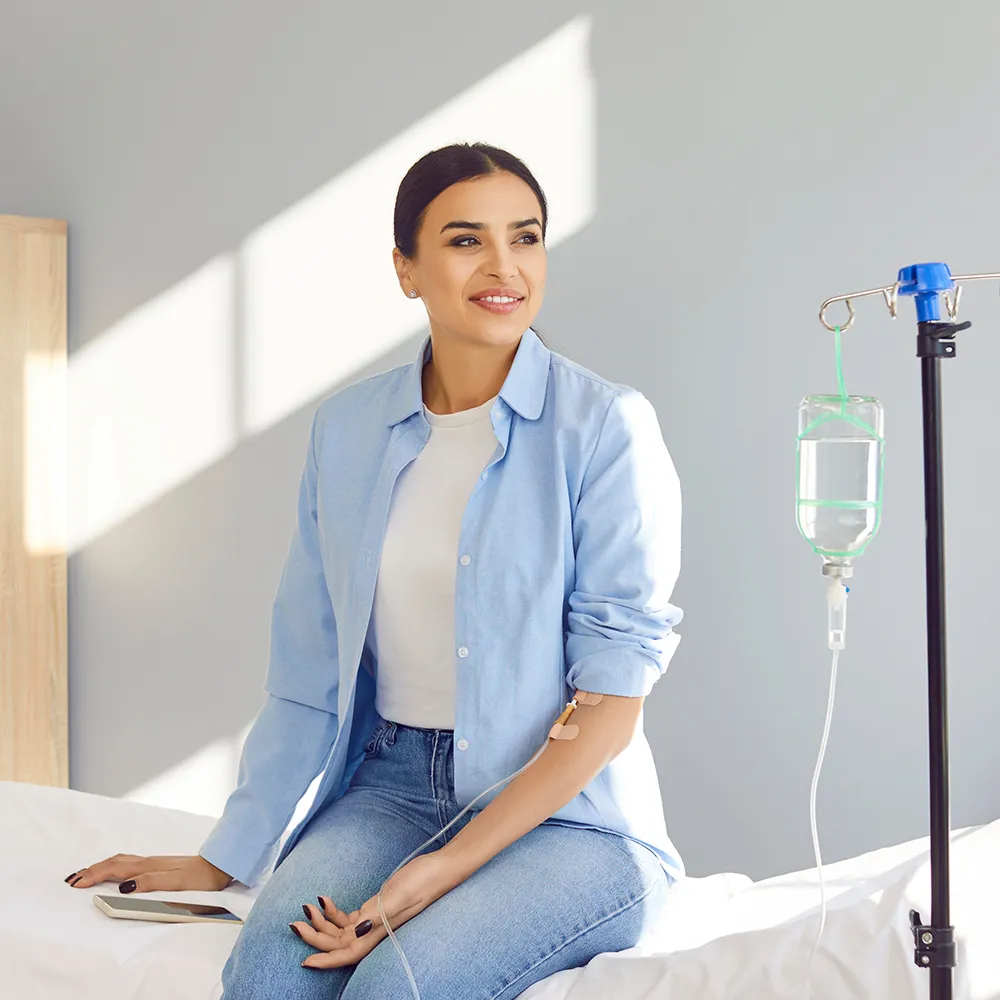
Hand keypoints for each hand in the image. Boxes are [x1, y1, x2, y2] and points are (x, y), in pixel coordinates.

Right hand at [64, 854, 232, 892]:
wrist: (220, 866)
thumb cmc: (200, 878)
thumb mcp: (176, 883)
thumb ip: (151, 883)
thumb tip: (124, 886)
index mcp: (149, 867)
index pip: (115, 869)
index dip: (94, 876)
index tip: (75, 884)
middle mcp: (149, 862)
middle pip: (114, 863)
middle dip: (92, 870)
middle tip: (72, 879)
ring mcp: (154, 862)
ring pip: (121, 861)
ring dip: (102, 867)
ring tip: (87, 873)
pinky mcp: (160, 865)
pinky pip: (130, 863)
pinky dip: (115, 866)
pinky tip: (116, 871)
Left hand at [291, 851, 458, 969]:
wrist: (439, 868)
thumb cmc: (424, 881)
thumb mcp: (400, 895)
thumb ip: (379, 914)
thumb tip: (356, 931)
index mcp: (380, 931)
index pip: (349, 953)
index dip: (327, 959)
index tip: (305, 961)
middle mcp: (375, 930)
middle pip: (339, 943)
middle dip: (316, 937)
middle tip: (295, 922)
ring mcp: (374, 919)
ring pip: (341, 931)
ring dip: (322, 923)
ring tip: (306, 907)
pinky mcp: (375, 908)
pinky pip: (349, 917)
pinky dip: (333, 911)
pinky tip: (324, 899)